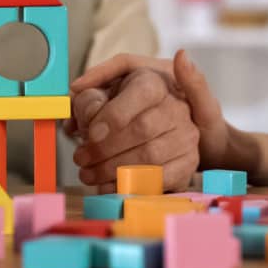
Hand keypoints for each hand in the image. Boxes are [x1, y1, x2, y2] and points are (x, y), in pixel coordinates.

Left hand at [70, 50, 230, 189]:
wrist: (145, 131)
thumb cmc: (117, 112)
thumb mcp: (101, 95)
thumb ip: (90, 97)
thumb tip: (81, 98)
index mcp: (154, 82)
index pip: (141, 93)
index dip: (114, 114)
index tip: (91, 134)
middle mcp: (176, 106)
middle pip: (143, 128)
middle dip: (106, 147)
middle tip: (81, 158)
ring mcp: (186, 135)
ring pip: (150, 155)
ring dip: (113, 168)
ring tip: (89, 173)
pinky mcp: (187, 161)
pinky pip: (160, 178)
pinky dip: (130, 184)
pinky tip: (108, 185)